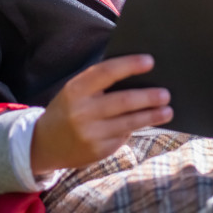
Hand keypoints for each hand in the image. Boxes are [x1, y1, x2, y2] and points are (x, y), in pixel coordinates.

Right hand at [30, 54, 171, 173]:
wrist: (44, 144)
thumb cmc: (68, 109)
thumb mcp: (75, 92)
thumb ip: (99, 83)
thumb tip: (138, 74)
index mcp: (75, 90)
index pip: (107, 72)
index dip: (130, 65)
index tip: (150, 61)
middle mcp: (82, 112)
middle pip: (123, 101)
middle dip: (148, 97)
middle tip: (166, 93)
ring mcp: (90, 134)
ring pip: (129, 122)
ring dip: (152, 116)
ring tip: (167, 111)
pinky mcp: (98, 151)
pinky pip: (123, 136)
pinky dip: (136, 128)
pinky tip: (148, 122)